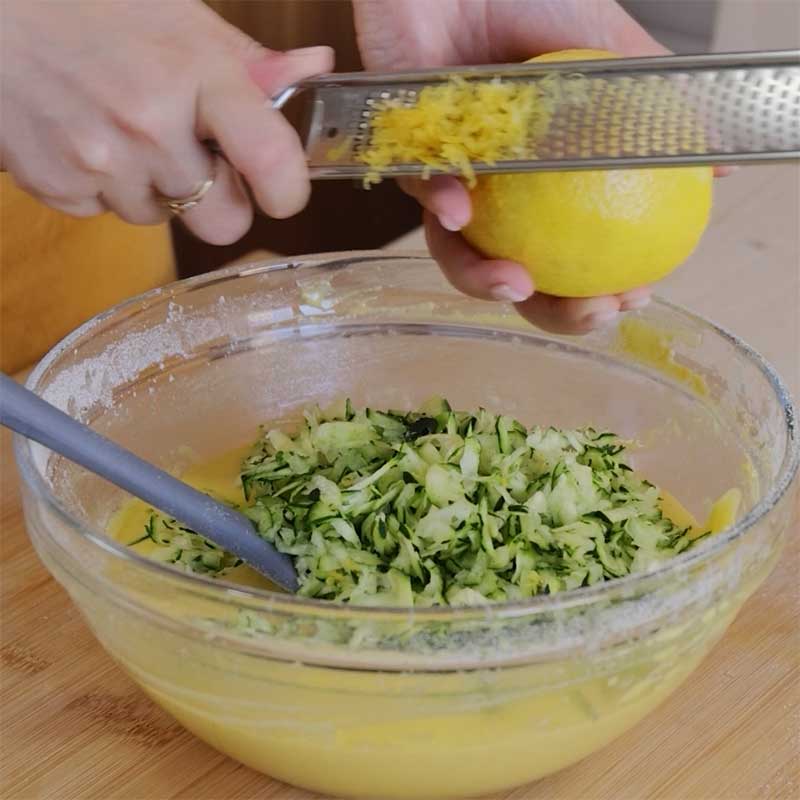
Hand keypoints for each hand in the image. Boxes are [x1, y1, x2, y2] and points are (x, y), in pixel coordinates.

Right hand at [1, 0, 332, 243]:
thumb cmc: (87, 4)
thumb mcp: (177, 16)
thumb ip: (248, 60)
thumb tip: (314, 69)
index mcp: (196, 75)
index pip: (271, 160)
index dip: (288, 191)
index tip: (284, 192)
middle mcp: (150, 126)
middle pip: (223, 223)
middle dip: (218, 201)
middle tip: (195, 160)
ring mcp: (100, 162)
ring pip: (163, 219)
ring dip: (154, 186)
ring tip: (123, 128)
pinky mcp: (58, 186)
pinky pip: (108, 213)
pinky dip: (106, 186)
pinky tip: (88, 137)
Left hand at [354, 0, 718, 333]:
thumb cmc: (530, 0)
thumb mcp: (613, 56)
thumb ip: (659, 112)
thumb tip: (720, 166)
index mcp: (546, 182)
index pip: (573, 255)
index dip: (598, 288)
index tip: (632, 297)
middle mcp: (498, 192)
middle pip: (519, 278)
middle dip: (553, 312)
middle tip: (590, 312)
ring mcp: (450, 180)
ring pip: (459, 255)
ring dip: (487, 282)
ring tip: (523, 286)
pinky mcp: (403, 158)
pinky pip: (418, 193)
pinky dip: (440, 205)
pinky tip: (463, 211)